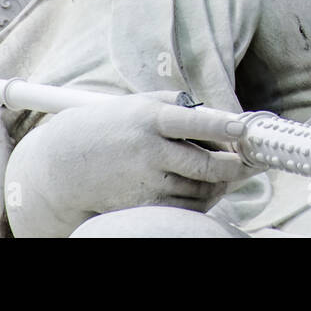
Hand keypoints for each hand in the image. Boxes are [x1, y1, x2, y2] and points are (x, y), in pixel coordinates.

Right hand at [5, 90, 253, 237]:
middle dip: (232, 166)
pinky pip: (184, 207)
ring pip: (199, 190)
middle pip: (205, 165)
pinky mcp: (142, 204)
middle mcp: (149, 151)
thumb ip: (181, 106)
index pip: (195, 123)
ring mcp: (145, 181)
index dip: (223, 128)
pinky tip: (203, 189)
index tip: (244, 130)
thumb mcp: (142, 103)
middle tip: (244, 162)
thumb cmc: (113, 126)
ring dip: (218, 184)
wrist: (66, 164)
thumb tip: (223, 118)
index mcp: (151, 119)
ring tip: (222, 174)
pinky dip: (201, 200)